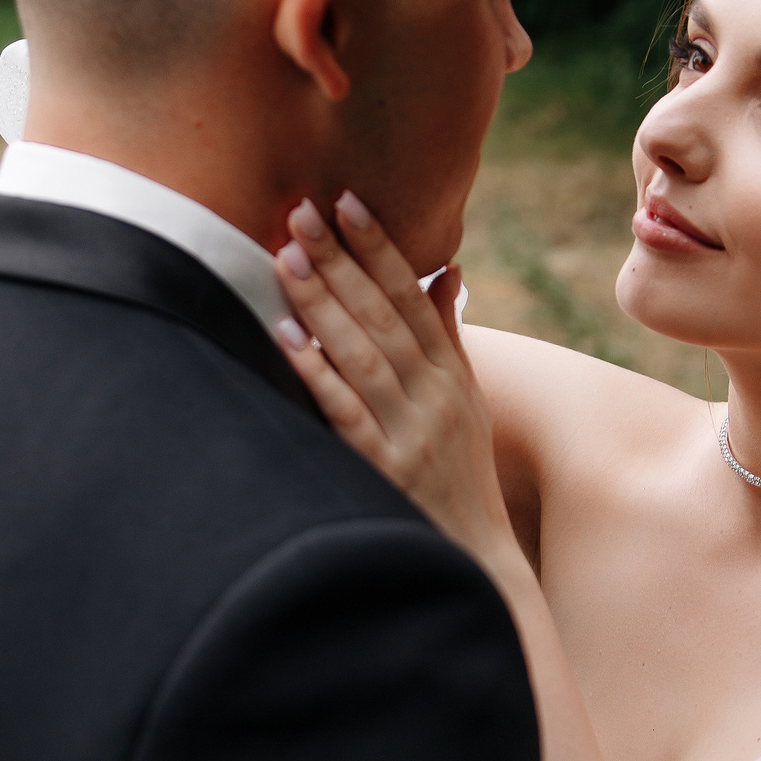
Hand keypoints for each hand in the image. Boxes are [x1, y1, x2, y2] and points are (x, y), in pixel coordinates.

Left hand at [271, 193, 515, 571]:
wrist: (474, 560)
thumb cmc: (461, 476)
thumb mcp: (466, 402)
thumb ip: (449, 336)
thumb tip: (445, 271)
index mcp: (451, 374)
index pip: (411, 296)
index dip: (379, 246)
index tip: (347, 200)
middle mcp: (434, 396)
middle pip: (381, 314)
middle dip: (340, 259)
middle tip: (301, 210)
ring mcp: (410, 432)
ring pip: (361, 353)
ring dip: (322, 302)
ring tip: (286, 255)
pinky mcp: (385, 470)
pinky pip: (345, 411)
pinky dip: (317, 371)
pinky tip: (287, 337)